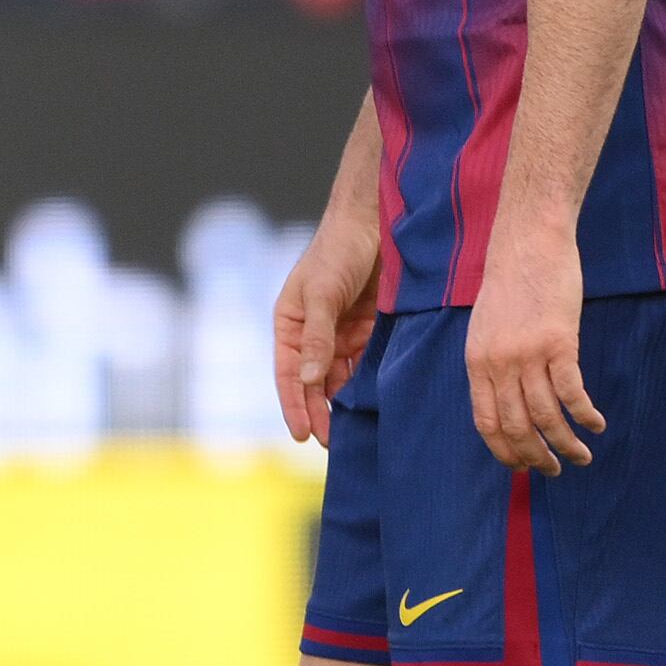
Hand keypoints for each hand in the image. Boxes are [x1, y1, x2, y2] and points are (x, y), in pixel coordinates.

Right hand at [272, 209, 381, 445]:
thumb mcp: (322, 294)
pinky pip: (367, 365)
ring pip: (341, 379)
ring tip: (356, 432)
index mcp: (290, 324)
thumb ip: (316, 338)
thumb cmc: (338, 250)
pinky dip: (370, 384)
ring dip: (346, 403)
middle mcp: (313, 333)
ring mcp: (342, 333)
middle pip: (314, 383)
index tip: (303, 436)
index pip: (287, 375)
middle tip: (333, 445)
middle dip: (321, 413)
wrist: (378, 220)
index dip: (294, 406)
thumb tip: (307, 381)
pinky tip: (378, 404)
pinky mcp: (370, 330)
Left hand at [464, 226, 599, 474]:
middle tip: (554, 471)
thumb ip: (492, 363)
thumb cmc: (511, 284)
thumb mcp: (486, 327)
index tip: (522, 467)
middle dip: (536, 457)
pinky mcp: (558, 343)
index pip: (487, 422)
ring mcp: (527, 355)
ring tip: (581, 457)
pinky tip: (596, 425)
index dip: (505, 452)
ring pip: (547, 417)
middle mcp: (498, 364)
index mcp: (477, 362)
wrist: (529, 243)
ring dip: (565, 445)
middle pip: (517, 427)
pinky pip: (572, 393)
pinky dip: (585, 415)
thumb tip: (506, 400)